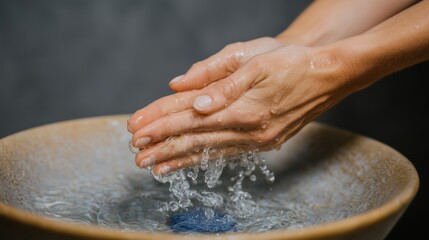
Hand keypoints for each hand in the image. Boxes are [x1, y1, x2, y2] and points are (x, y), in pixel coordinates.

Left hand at [128, 45, 357, 174]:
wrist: (329, 76)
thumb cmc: (292, 63)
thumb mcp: (258, 62)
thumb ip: (222, 83)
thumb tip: (192, 99)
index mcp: (243, 107)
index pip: (190, 116)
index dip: (160, 122)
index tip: (135, 128)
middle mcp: (249, 129)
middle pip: (195, 137)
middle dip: (162, 145)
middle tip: (136, 153)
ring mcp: (257, 139)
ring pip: (209, 151)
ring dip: (179, 158)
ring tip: (154, 166)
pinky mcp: (263, 142)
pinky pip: (226, 154)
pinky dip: (203, 159)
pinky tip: (189, 163)